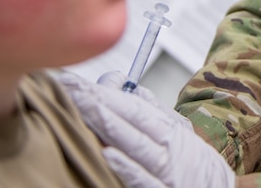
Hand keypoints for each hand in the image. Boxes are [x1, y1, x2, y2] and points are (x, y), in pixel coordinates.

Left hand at [56, 70, 233, 187]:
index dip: (104, 92)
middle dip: (99, 103)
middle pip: (131, 121)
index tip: (74, 82)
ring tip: (85, 108)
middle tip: (68, 89)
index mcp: (169, 130)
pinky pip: (144, 180)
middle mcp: (168, 147)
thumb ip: (150, 109)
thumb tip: (118, 82)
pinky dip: (127, 168)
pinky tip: (108, 155)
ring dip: (110, 126)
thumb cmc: (193, 163)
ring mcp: (166, 171)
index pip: (133, 106)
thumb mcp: (178, 132)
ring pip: (136, 145)